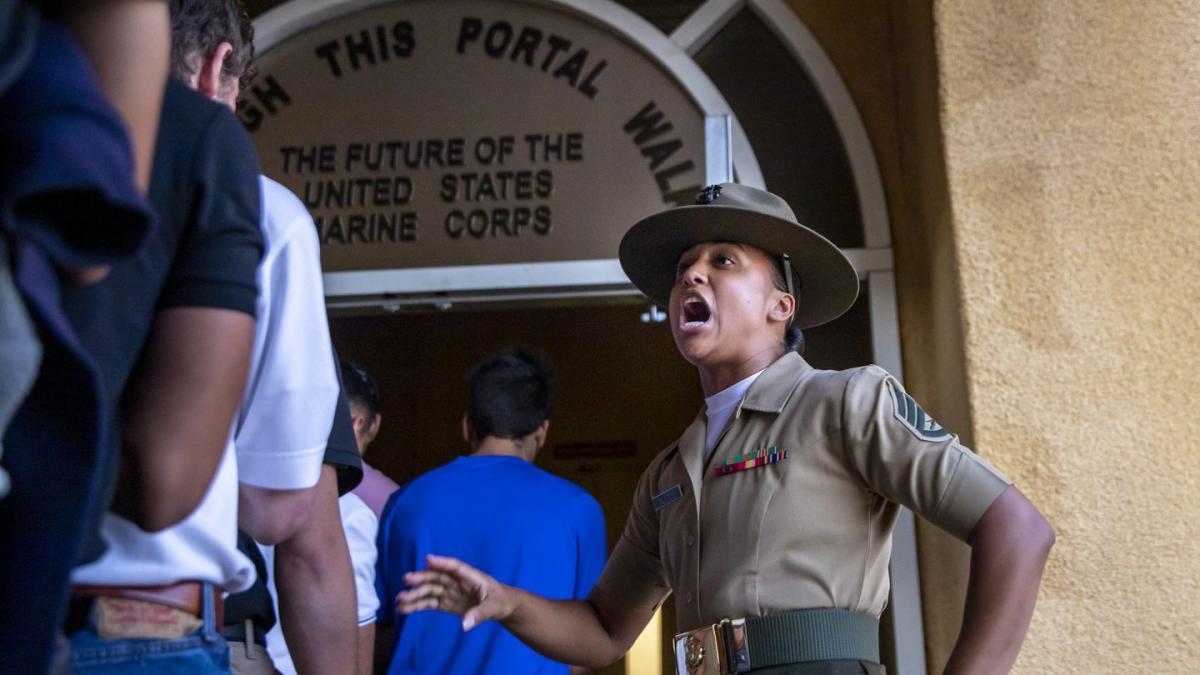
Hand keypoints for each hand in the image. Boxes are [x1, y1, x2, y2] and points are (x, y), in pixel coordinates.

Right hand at [396, 554, 513, 630]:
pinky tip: (403, 609)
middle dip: (421, 578)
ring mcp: (450, 591)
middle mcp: (457, 581)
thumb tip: (465, 625)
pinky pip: (429, 603)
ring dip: (414, 594)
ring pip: (429, 590)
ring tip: (399, 600)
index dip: (441, 562)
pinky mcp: (446, 602)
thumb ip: (480, 614)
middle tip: (406, 580)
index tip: (427, 559)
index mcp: (471, 576)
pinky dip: (416, 606)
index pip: (455, 567)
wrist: (500, 606)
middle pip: (437, 577)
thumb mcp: (494, 607)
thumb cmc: (500, 601)